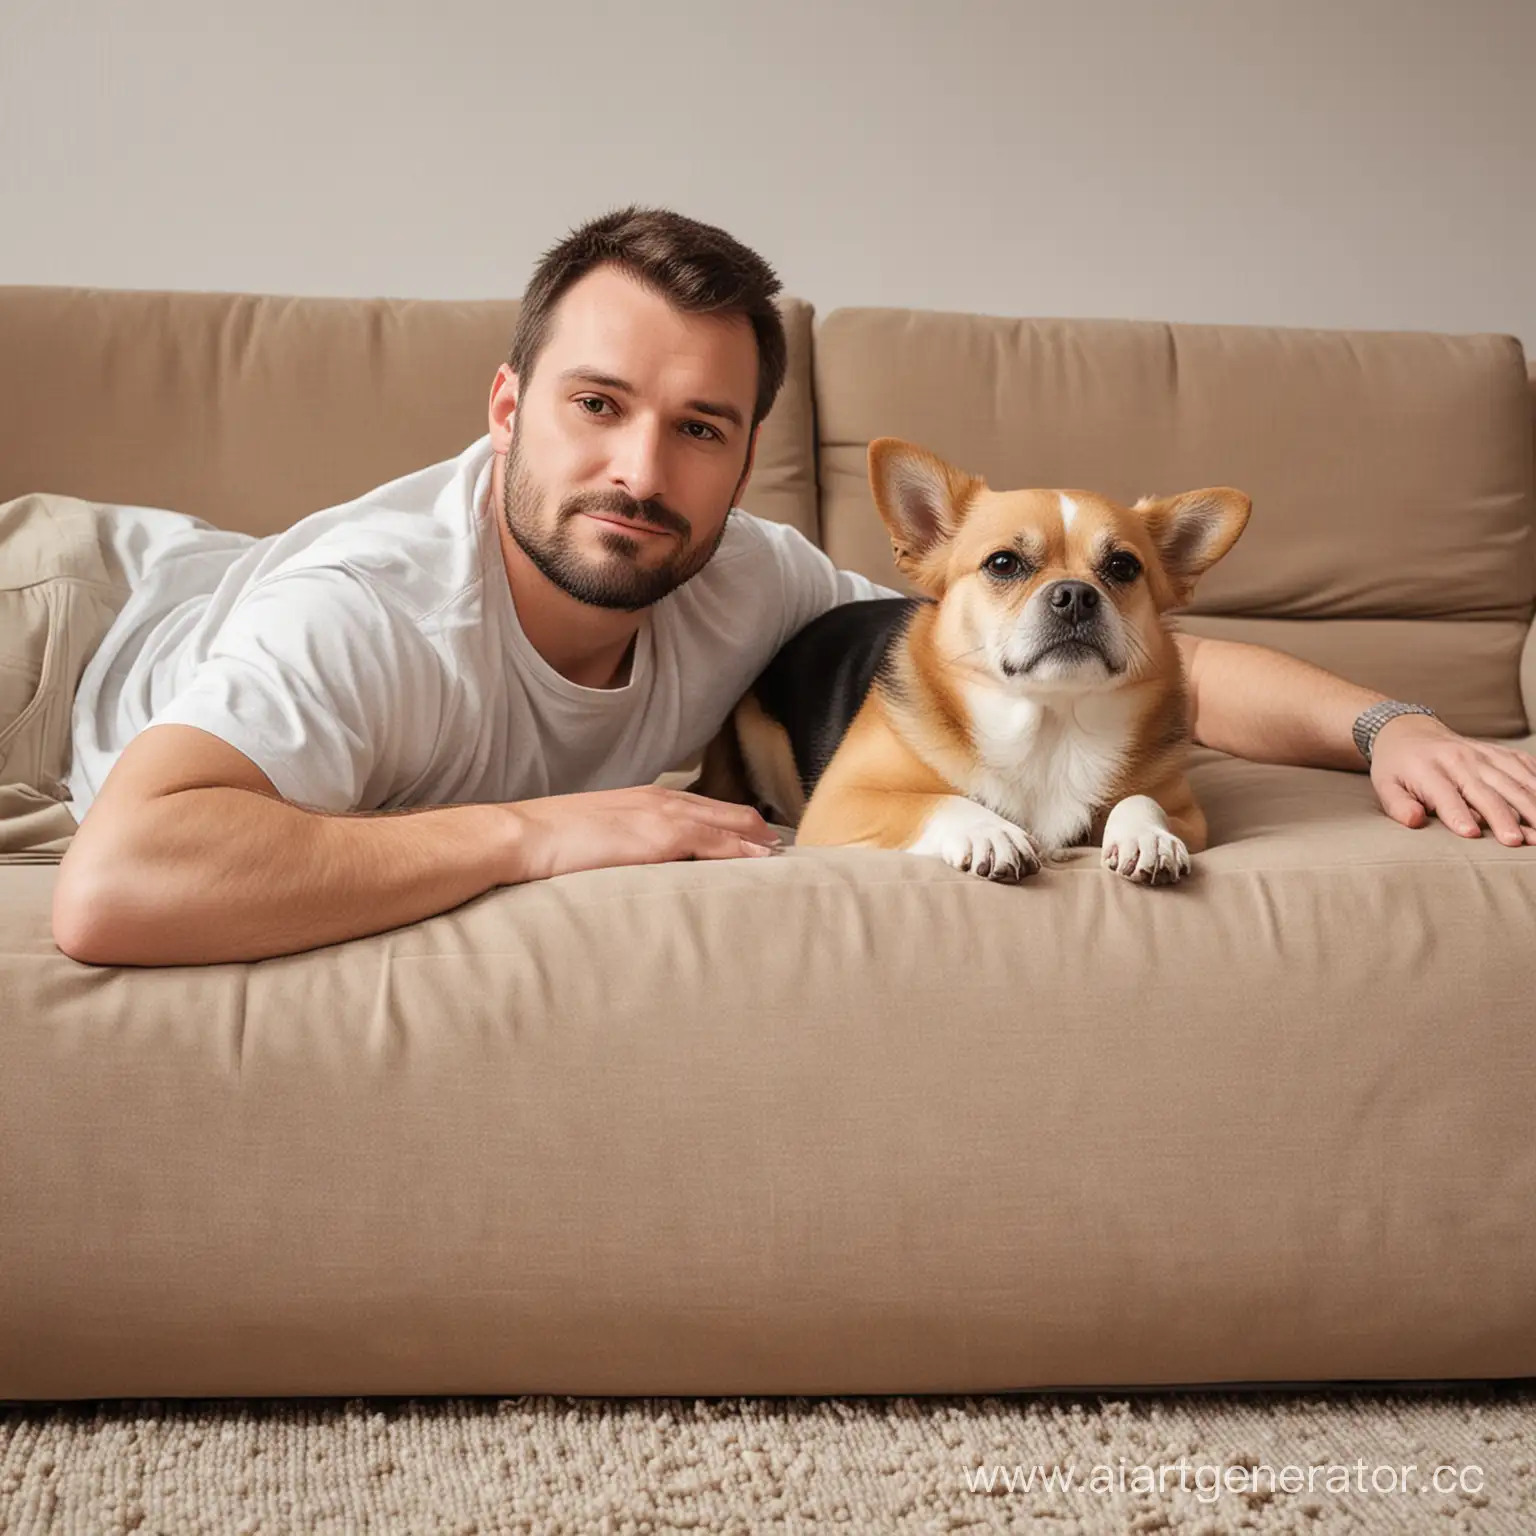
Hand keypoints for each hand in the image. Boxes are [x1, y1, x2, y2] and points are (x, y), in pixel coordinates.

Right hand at [505, 784, 783, 882]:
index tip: (754, 835)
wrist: (522, 836)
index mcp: (643, 799)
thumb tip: (630, 863)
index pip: (700, 808)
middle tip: (780, 847)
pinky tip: (760, 861)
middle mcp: (659, 801)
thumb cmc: (546, 842)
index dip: (731, 822)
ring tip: (780, 856)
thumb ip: (620, 844)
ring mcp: (661, 816)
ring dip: (755, 840)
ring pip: (726, 825)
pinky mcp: (660, 836)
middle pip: (723, 812)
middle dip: (753, 829)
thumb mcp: (592, 836)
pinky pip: (713, 843)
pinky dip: (741, 850)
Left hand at [1369, 715, 1535, 845]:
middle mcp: (1460, 760)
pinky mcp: (1499, 752)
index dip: (1459, 815)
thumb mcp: (1386, 785)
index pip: (1446, 796)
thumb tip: (1414, 821)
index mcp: (1429, 770)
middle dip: (1504, 817)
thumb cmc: (1398, 767)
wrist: (1410, 731)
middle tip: (1518, 841)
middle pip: (1486, 792)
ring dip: (1532, 804)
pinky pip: (1525, 766)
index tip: (1472, 834)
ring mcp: (1483, 754)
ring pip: (1513, 780)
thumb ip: (1398, 804)